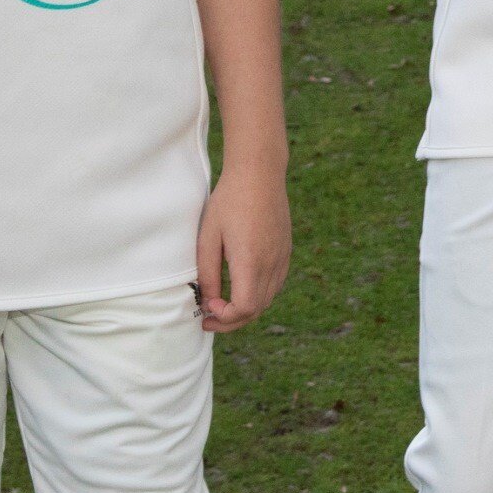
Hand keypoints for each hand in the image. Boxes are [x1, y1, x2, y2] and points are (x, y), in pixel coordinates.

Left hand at [195, 163, 291, 331]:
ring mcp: (282, 256)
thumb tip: (207, 302)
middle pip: (257, 309)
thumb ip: (207, 273)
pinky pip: (275, 283)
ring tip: (223, 304)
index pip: (245, 308)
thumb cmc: (229, 201)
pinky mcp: (286, 249)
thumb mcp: (209, 237)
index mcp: (251, 260)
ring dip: (246, 309)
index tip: (207, 307)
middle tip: (209, 316)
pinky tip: (242, 286)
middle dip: (232, 320)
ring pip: (268, 298)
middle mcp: (272, 262)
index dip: (225, 318)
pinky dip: (259, 293)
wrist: (259, 172)